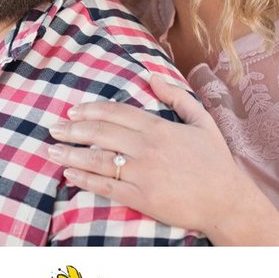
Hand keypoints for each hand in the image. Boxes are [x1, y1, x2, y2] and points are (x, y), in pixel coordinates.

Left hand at [47, 74, 243, 235]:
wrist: (227, 201)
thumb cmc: (215, 162)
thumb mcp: (202, 121)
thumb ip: (177, 97)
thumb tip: (152, 76)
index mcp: (159, 128)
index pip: (116, 113)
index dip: (91, 110)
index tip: (72, 110)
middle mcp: (147, 148)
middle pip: (101, 134)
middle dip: (73, 130)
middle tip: (53, 128)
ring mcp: (143, 174)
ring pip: (98, 160)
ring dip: (71, 155)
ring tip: (51, 151)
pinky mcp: (141, 198)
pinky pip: (107, 187)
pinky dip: (85, 180)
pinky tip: (69, 175)